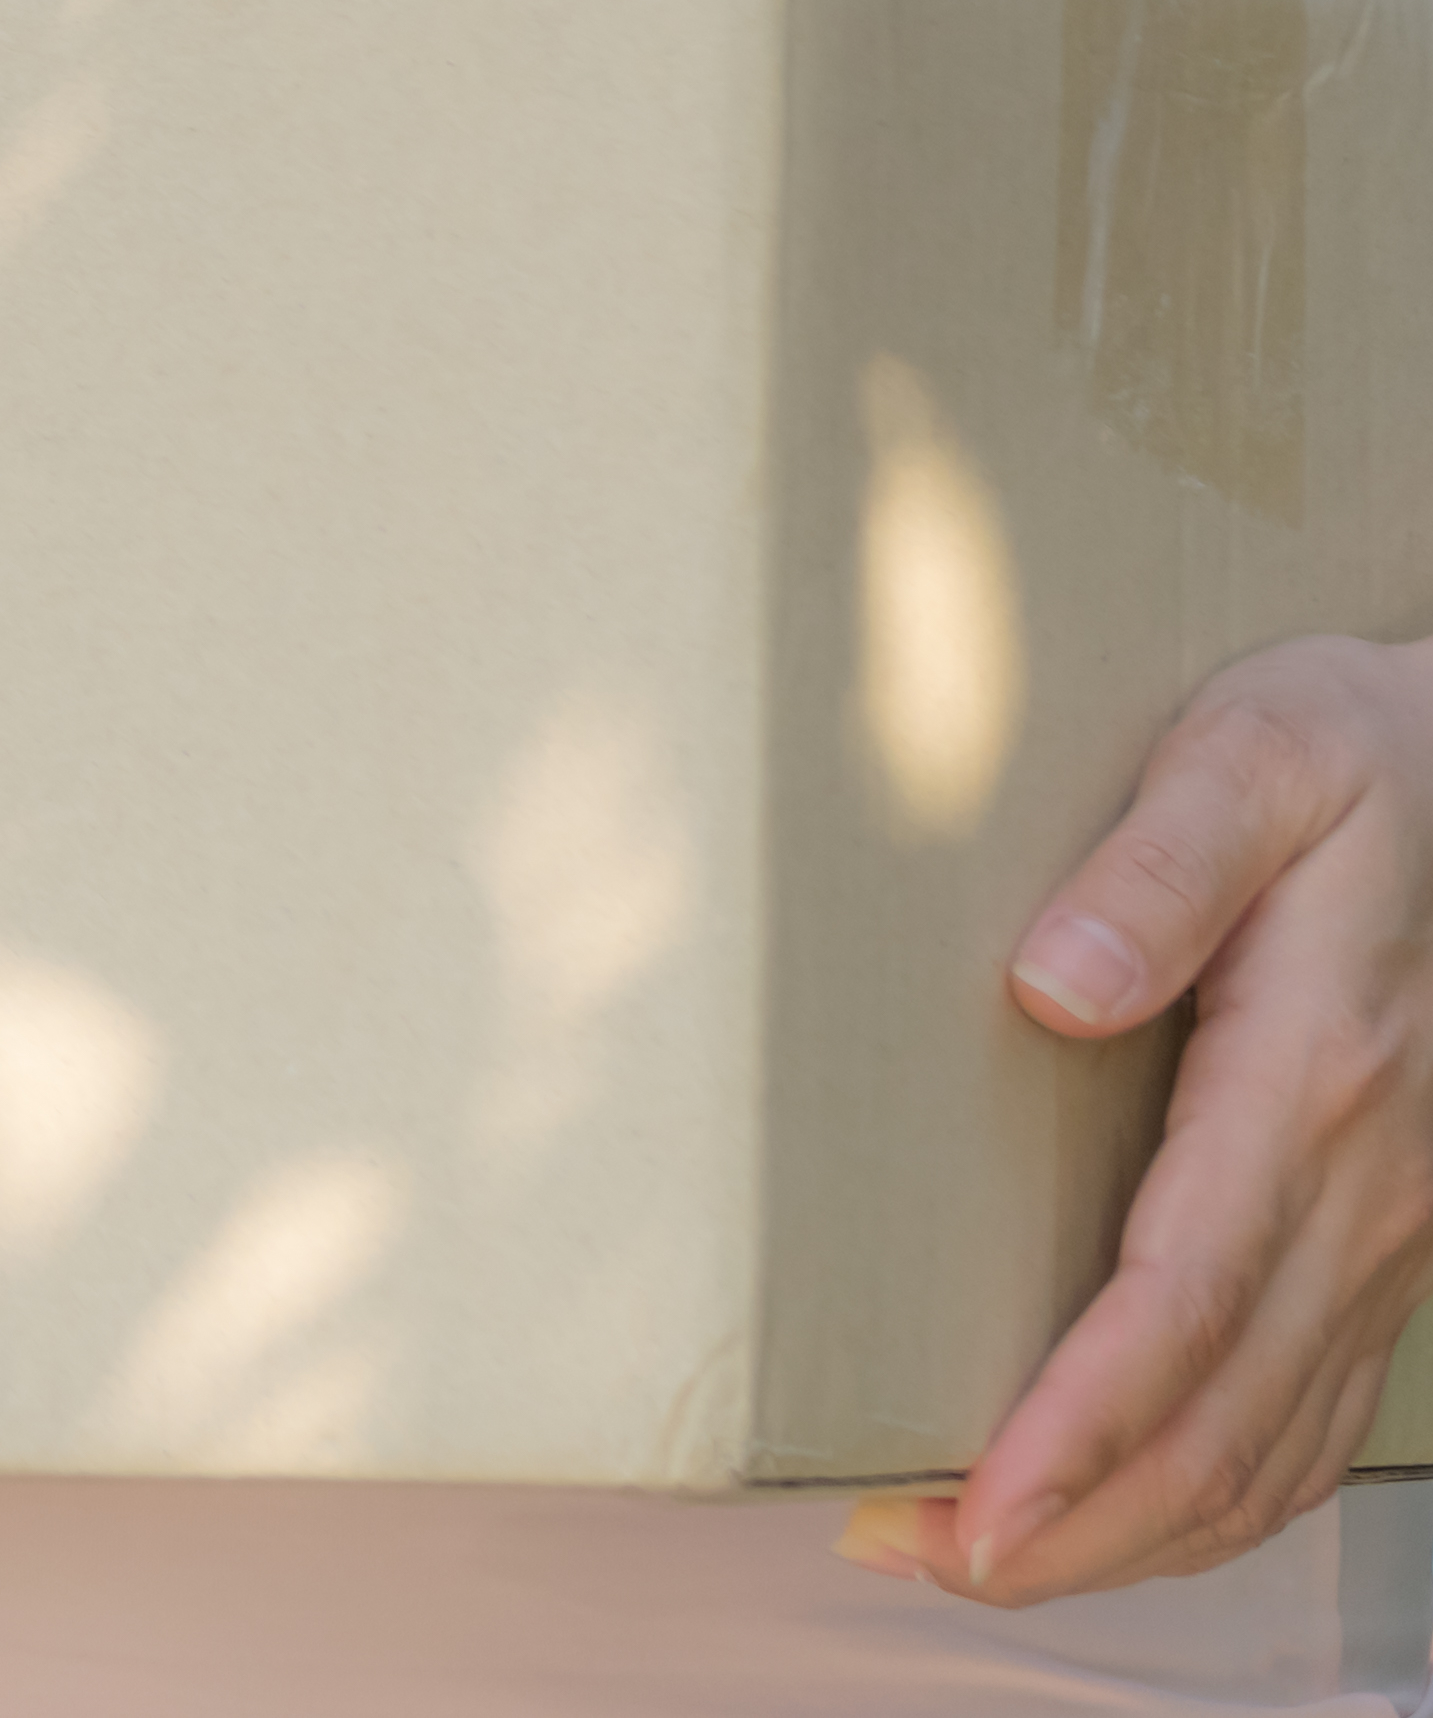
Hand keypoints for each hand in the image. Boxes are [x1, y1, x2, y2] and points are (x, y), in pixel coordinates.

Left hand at [839, 636, 1432, 1603]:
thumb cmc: (1355, 743)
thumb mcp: (1255, 752)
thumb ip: (1157, 865)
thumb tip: (1050, 985)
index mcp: (1312, 1078)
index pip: (1182, 1300)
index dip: (1079, 1425)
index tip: (978, 1503)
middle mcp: (1364, 1185)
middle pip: (1222, 1417)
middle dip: (1075, 1520)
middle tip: (917, 1559)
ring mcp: (1389, 1225)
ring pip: (1274, 1443)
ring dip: (1133, 1530)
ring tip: (975, 1560)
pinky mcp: (1387, 1233)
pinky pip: (1313, 1408)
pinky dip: (1219, 1493)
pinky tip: (1121, 1513)